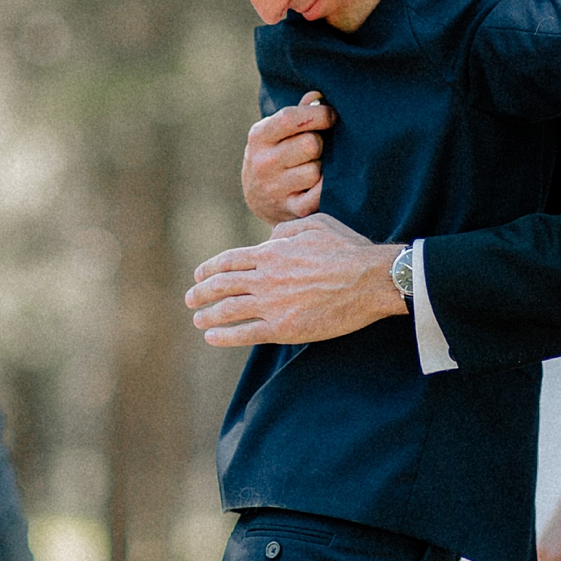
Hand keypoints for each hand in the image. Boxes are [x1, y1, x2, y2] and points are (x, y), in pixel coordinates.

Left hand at [186, 212, 405, 345]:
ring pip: (228, 310)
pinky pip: (245, 333)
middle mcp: (265, 277)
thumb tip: (270, 237)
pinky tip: (212, 337)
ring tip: (198, 320)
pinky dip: (224, 336)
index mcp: (271, 251)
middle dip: (201, 292)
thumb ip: (286, 229)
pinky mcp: (284, 328)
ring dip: (208, 315)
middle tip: (190, 298)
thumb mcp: (316, 223)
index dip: (210, 268)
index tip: (199, 274)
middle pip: (222, 285)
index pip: (229, 260)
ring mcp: (272, 304)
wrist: (370, 280)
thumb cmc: (348, 249)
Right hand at [242, 93, 334, 224]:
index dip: (318, 114)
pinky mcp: (291, 209)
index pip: (290, 118)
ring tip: (317, 166)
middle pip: (310, 144)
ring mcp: (275, 188)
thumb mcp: (277, 132)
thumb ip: (298, 112)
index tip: (331, 116)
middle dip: (322, 143)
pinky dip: (326, 189)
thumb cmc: (276, 153)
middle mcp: (263, 163)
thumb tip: (319, 96)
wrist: (259, 198)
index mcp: (259, 136)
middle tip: (321, 147)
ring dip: (324, 168)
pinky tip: (322, 183)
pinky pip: (319, 196)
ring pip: (317, 171)